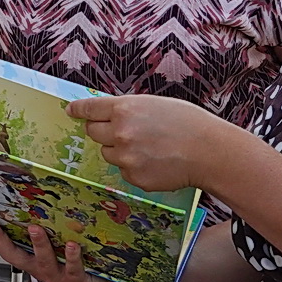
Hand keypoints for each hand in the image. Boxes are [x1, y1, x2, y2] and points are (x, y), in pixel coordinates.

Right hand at [0, 217, 149, 281]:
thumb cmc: (79, 263)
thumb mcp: (56, 247)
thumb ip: (42, 230)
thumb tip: (32, 202)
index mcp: (31, 260)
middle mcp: (39, 270)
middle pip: (14, 255)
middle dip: (0, 239)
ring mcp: (57, 276)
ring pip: (42, 261)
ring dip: (38, 244)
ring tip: (35, 228)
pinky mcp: (77, 281)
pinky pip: (73, 267)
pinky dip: (71, 256)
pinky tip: (71, 244)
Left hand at [68, 95, 232, 191]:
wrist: (210, 152)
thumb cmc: (188, 123)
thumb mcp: (154, 104)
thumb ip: (127, 109)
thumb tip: (107, 114)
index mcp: (124, 109)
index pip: (89, 109)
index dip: (78, 110)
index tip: (71, 111)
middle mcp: (119, 133)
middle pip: (92, 132)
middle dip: (102, 130)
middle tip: (122, 131)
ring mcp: (125, 158)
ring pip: (108, 153)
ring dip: (120, 150)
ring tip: (149, 147)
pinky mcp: (133, 177)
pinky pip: (124, 171)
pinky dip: (134, 167)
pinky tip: (156, 161)